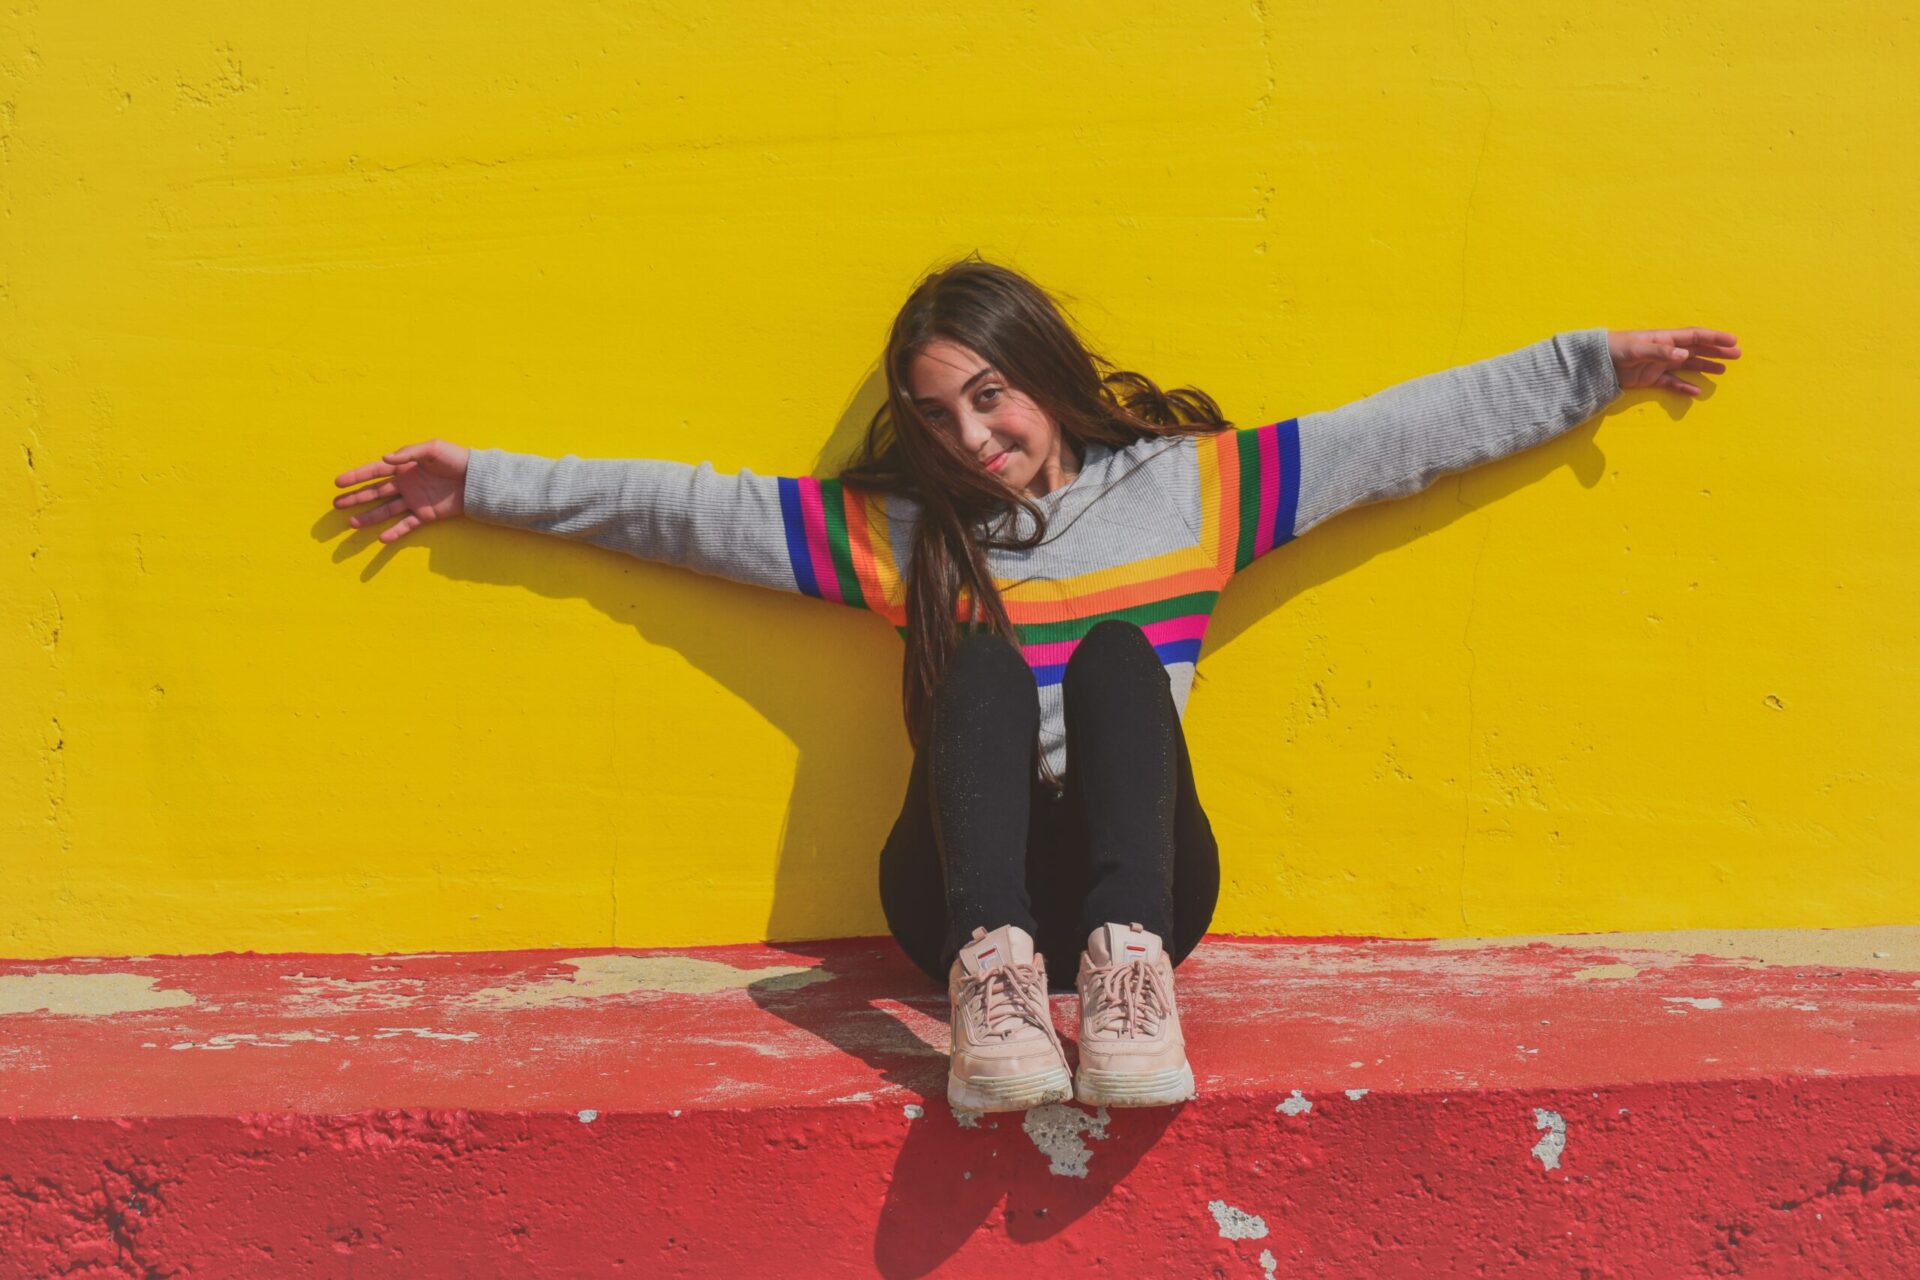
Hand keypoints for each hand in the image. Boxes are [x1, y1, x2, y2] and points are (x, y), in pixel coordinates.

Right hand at [334, 439, 471, 543]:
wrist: (476, 479)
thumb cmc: (455, 459)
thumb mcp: (432, 449)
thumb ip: (408, 454)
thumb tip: (384, 459)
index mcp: (405, 467)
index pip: (375, 472)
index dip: (357, 476)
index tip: (338, 482)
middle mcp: (405, 484)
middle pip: (375, 492)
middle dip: (355, 498)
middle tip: (336, 504)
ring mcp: (414, 500)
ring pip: (386, 510)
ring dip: (369, 517)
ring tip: (351, 523)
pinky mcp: (425, 515)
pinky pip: (406, 525)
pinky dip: (394, 532)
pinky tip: (381, 538)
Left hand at [1607, 328, 1741, 397]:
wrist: (1595, 362)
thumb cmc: (1615, 349)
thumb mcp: (1636, 349)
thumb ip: (1659, 352)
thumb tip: (1684, 355)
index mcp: (1665, 338)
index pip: (1695, 336)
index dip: (1714, 337)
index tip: (1732, 340)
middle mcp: (1666, 350)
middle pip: (1697, 349)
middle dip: (1716, 351)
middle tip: (1737, 354)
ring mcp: (1659, 364)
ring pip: (1688, 365)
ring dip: (1706, 366)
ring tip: (1724, 370)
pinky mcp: (1650, 378)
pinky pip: (1672, 382)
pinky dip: (1684, 387)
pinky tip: (1697, 392)